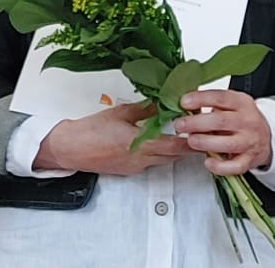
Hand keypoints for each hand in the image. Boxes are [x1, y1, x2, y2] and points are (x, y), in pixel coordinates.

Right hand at [35, 100, 185, 176]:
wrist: (71, 148)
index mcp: (140, 144)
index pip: (175, 147)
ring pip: (162, 161)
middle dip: (187, 147)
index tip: (203, 134)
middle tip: (197, 134)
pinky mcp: (128, 171)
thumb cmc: (91, 130)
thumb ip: (146, 109)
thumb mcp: (122, 112)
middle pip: (173, 157)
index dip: (192, 143)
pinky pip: (150, 163)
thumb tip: (163, 102)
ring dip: (172, 151)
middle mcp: (141, 160)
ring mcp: (135, 168)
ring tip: (180, 136)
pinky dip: (158, 154)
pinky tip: (156, 143)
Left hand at [174, 88, 272, 175]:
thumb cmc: (242, 119)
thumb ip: (212, 105)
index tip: (184, 102)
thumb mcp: (232, 105)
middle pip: (221, 121)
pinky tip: (208, 163)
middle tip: (180, 125)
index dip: (201, 99)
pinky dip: (220, 167)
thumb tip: (185, 107)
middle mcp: (248, 121)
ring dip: (205, 142)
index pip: (221, 97)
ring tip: (190, 140)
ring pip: (228, 143)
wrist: (268, 136)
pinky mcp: (249, 160)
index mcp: (242, 103)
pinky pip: (235, 166)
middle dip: (197, 123)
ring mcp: (249, 142)